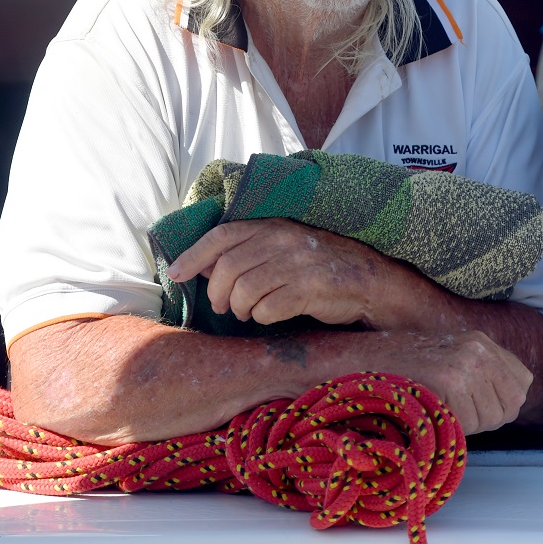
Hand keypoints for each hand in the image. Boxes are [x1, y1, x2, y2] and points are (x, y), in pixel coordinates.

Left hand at [168, 217, 386, 325]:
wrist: (368, 279)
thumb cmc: (318, 265)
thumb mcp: (282, 247)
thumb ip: (247, 251)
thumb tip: (202, 265)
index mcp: (273, 225)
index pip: (222, 236)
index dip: (193, 255)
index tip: (174, 274)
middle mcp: (283, 239)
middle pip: (228, 269)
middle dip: (218, 293)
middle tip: (223, 306)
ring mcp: (297, 263)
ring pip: (244, 291)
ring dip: (240, 309)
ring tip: (248, 313)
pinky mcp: (310, 288)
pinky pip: (268, 309)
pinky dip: (263, 318)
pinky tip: (271, 315)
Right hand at [392, 329, 533, 433]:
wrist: (370, 359)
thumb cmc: (410, 367)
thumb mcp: (453, 356)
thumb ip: (484, 372)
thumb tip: (510, 405)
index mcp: (482, 342)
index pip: (522, 383)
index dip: (504, 402)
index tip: (480, 403)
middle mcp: (479, 349)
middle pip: (512, 405)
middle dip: (490, 417)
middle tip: (460, 410)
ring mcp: (466, 364)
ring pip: (491, 418)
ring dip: (470, 423)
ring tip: (444, 406)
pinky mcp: (451, 381)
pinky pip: (469, 423)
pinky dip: (454, 425)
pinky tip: (435, 409)